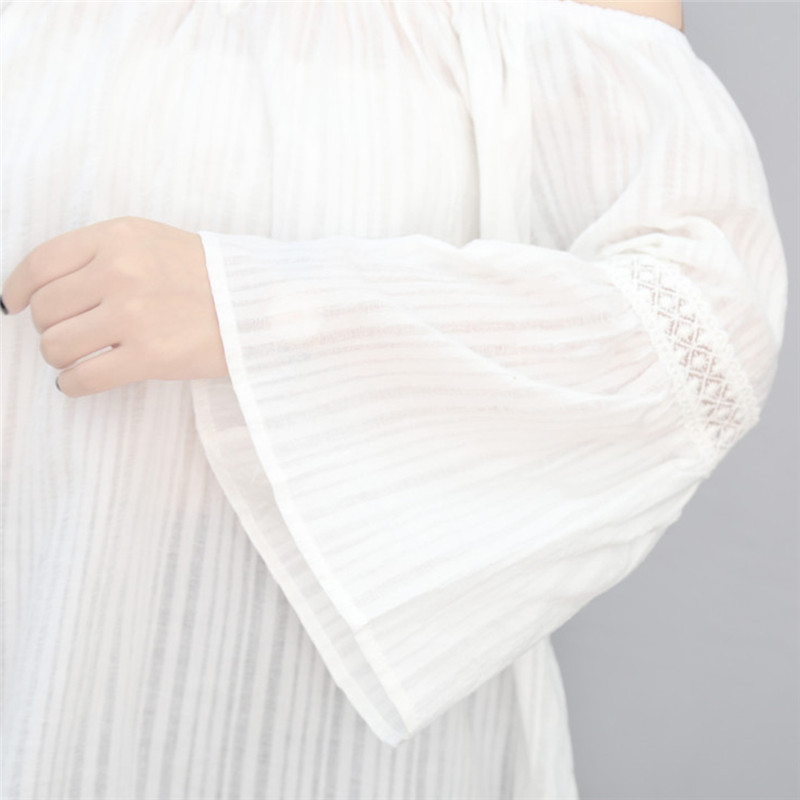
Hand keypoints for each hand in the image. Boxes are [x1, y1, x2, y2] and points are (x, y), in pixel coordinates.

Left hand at [0, 216, 228, 396]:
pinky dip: (72, 385)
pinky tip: (81, 381)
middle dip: (51, 326)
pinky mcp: (149, 356)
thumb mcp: (151, 241)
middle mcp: (120, 272)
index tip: (13, 305)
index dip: (17, 289)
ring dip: (62, 357)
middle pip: (44, 310)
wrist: (260, 304)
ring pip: (56, 346)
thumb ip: (99, 254)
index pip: (40, 264)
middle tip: (74, 333)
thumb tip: (39, 290)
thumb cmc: (206, 276)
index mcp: (118, 238)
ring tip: (83, 356)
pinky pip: (82, 379)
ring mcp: (134, 315)